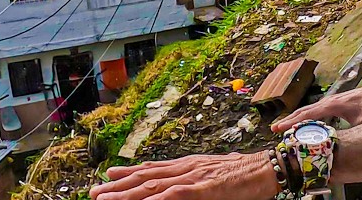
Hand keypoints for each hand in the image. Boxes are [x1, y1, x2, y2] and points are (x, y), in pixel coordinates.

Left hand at [90, 151, 277, 199]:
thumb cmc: (246, 173)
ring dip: (126, 193)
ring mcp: (193, 177)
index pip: (153, 168)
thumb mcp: (216, 173)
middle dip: (118, 185)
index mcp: (190, 164)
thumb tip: (189, 184)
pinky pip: (173, 195)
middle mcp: (186, 167)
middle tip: (94, 192)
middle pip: (146, 176)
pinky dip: (155, 199)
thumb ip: (198, 179)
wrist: (267, 167)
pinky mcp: (202, 189)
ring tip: (105, 198)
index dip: (129, 172)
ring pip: (152, 185)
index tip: (108, 176)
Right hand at [272, 87, 361, 131]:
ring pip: (306, 110)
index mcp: (330, 105)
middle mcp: (326, 102)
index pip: (307, 115)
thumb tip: (343, 143)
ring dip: (294, 118)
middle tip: (273, 128)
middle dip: (287, 120)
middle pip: (303, 111)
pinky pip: (313, 110)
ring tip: (281, 127)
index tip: (280, 127)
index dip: (293, 122)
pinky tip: (299, 123)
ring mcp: (327, 102)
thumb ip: (351, 131)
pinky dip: (303, 116)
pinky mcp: (330, 104)